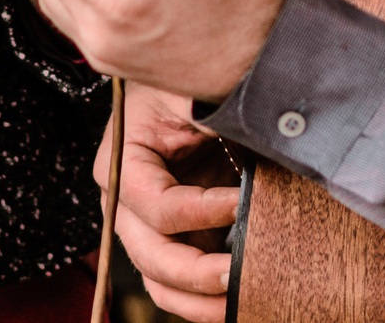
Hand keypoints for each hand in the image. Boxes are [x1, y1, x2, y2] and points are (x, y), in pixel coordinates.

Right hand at [105, 86, 239, 320]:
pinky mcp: (170, 240)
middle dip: (197, 272)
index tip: (241, 204)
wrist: (183, 84)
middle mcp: (124, 203)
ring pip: (160, 282)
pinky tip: (236, 300)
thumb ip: (212, 113)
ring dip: (197, 300)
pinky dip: (202, 299)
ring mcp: (145, 228)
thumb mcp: (193, 91)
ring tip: (238, 301)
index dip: (201, 212)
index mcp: (122, 164)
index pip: (158, 206)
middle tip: (240, 273)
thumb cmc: (184, 85)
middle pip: (152, 255)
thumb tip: (262, 135)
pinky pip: (177, 284)